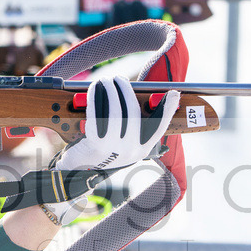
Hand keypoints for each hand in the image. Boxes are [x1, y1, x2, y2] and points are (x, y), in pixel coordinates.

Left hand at [42, 76, 177, 226]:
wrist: (76, 170)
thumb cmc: (99, 150)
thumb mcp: (119, 142)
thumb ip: (131, 126)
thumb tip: (137, 99)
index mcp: (141, 150)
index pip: (158, 128)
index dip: (166, 110)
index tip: (174, 94)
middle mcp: (131, 151)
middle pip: (133, 113)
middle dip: (125, 90)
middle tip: (118, 79)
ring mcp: (114, 149)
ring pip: (115, 112)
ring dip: (110, 91)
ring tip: (105, 81)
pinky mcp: (97, 144)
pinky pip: (97, 115)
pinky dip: (95, 98)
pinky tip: (93, 91)